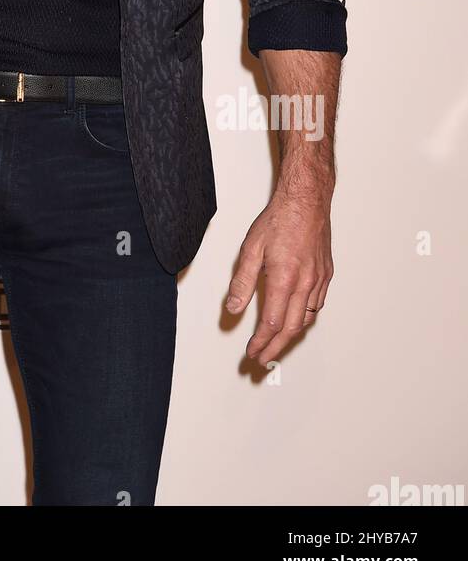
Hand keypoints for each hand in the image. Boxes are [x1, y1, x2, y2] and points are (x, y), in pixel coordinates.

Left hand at [225, 189, 333, 364]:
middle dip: (275, 348)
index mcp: (285, 279)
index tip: (252, 352)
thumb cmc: (279, 219)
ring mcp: (319, 280)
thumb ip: (242, 282)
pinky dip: (304, 319)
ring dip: (291, 336)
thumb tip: (233, 308)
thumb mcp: (251, 248)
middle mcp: (305, 283)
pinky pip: (317, 305)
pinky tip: (296, 320)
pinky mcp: (326, 274)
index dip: (261, 342)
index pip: (272, 322)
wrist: (307, 201)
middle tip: (262, 359)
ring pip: (306, 319)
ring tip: (276, 345)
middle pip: (290, 328)